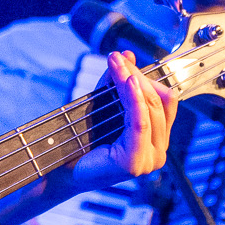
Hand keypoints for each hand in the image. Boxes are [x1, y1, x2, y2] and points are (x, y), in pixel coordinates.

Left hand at [72, 51, 178, 189]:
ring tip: (117, 64)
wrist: (60, 169)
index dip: (147, 77)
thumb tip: (128, 55)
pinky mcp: (135, 161)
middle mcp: (158, 153)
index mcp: (156, 141)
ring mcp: (149, 159)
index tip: (125, 59)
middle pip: (158, 102)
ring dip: (132, 81)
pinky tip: (127, 81)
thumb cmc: (82, 142)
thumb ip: (117, 83)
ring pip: (149, 108)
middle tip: (118, 59)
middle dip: (137, 75)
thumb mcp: (104, 106)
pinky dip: (134, 99)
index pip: (164, 102)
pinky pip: (139, 122)